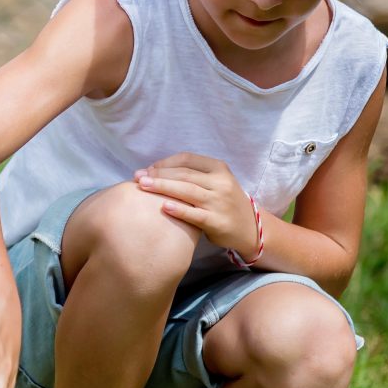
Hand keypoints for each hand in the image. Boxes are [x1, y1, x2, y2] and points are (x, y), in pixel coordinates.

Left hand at [135, 152, 257, 257]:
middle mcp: (221, 182)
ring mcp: (219, 202)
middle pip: (184, 174)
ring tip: (143, 187)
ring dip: (162, 187)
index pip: (187, 159)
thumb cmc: (224, 203)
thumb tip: (156, 171)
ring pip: (187, 191)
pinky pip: (194, 214)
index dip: (165, 162)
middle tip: (138, 177)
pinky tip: (163, 207)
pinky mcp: (217, 221)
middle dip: (158, 174)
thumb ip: (194, 175)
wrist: (250, 228)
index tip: (148, 168)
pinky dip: (178, 210)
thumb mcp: (216, 182)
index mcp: (219, 168)